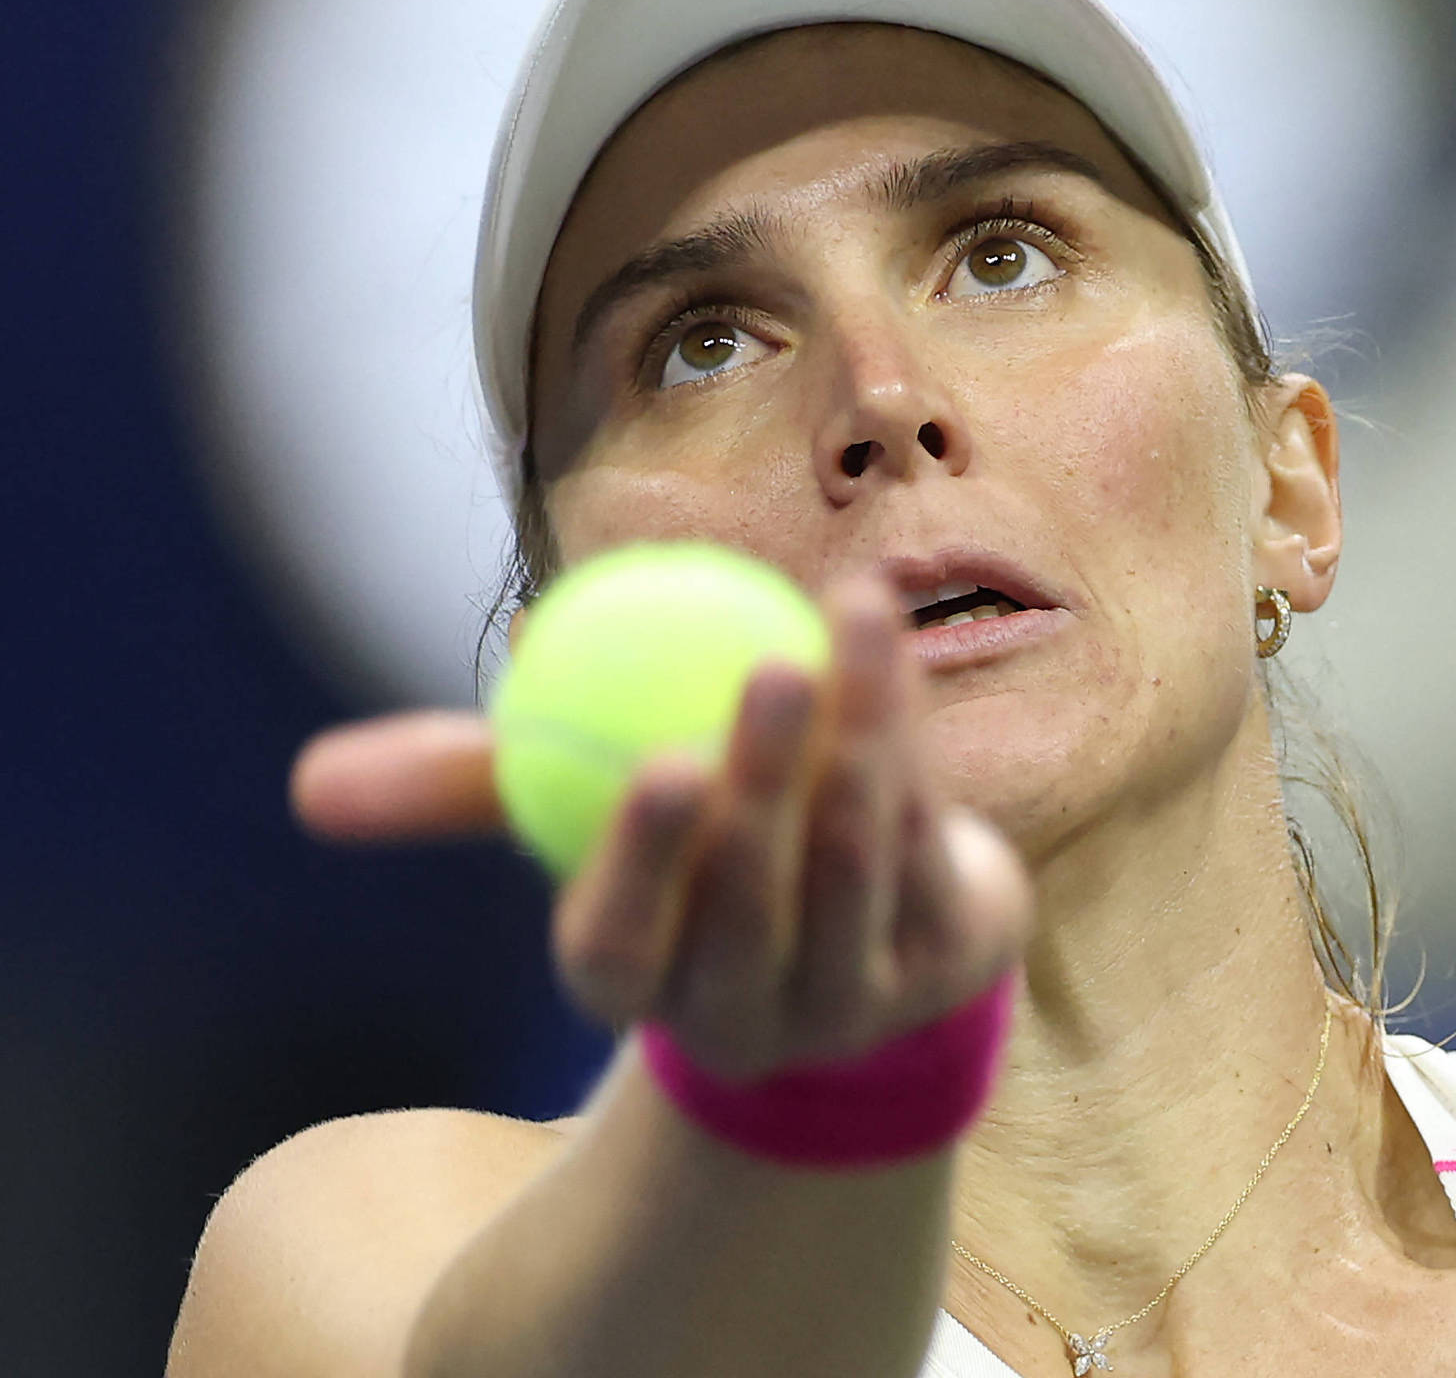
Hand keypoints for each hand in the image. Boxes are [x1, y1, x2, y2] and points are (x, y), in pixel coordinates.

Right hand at [289, 576, 1032, 1078]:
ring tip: (842, 635)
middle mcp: (743, 1017)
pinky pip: (927, 852)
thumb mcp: (581, 805)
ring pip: (851, 878)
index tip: (657, 760)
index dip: (639, 868)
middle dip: (761, 788)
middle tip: (766, 667)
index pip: (619, 952)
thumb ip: (472, 784)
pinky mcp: (947, 970)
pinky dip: (914, 745)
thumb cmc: (693, 835)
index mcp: (640, 987)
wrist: (872, 899)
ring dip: (856, 750)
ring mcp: (852, 1004)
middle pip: (749, 914)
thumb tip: (311, 783)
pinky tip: (888, 651)